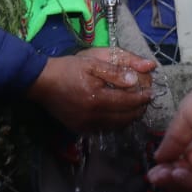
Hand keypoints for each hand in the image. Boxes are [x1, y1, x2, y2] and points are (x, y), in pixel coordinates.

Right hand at [26, 46, 155, 131]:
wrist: (42, 82)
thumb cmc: (68, 68)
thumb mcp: (92, 63)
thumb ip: (115, 71)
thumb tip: (135, 79)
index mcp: (97, 98)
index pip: (128, 102)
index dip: (142, 98)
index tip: (150, 92)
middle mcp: (93, 116)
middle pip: (125, 118)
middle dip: (138, 110)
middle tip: (145, 101)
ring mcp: (86, 125)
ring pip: (116, 126)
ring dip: (129, 118)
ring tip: (135, 108)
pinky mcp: (80, 129)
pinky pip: (105, 129)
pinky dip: (116, 123)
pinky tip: (118, 115)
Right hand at [146, 63, 191, 191]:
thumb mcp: (185, 118)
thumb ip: (173, 142)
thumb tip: (158, 159)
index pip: (184, 164)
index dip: (168, 168)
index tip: (153, 170)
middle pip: (191, 179)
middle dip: (171, 180)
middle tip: (155, 177)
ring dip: (179, 185)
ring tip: (164, 176)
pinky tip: (178, 175)